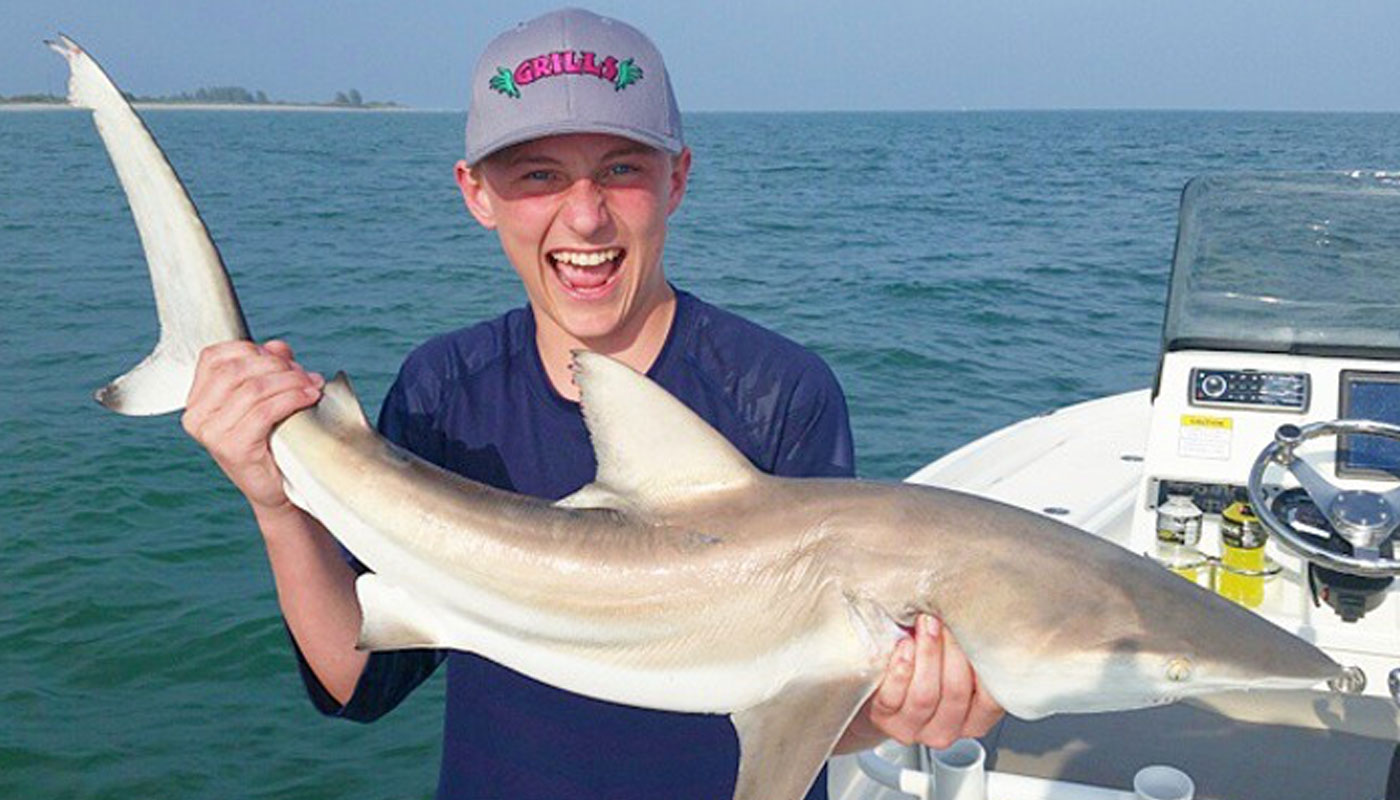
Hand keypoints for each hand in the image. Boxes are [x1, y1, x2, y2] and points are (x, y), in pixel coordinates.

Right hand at [181, 340, 323, 515]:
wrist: (276, 487)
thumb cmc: (271, 438)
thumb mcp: (266, 397)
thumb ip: (269, 368)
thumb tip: (278, 346)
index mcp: (197, 398)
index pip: (215, 356)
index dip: (252, 350)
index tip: (282, 359)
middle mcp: (196, 415)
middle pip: (237, 370)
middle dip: (277, 366)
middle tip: (305, 374)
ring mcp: (211, 433)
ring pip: (253, 388)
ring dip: (290, 381)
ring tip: (312, 385)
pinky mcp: (232, 448)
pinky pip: (264, 411)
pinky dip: (291, 398)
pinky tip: (309, 397)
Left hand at [860, 615, 1003, 748]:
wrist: (882, 679)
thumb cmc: (927, 663)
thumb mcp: (955, 656)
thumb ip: (970, 648)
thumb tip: (980, 617)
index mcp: (974, 719)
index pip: (990, 700)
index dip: (984, 664)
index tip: (976, 631)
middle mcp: (947, 729)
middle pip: (956, 692)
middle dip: (951, 650)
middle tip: (945, 620)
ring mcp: (914, 728)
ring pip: (925, 695)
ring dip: (927, 655)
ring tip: (925, 625)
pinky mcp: (884, 719)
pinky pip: (893, 697)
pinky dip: (900, 669)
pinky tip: (904, 646)